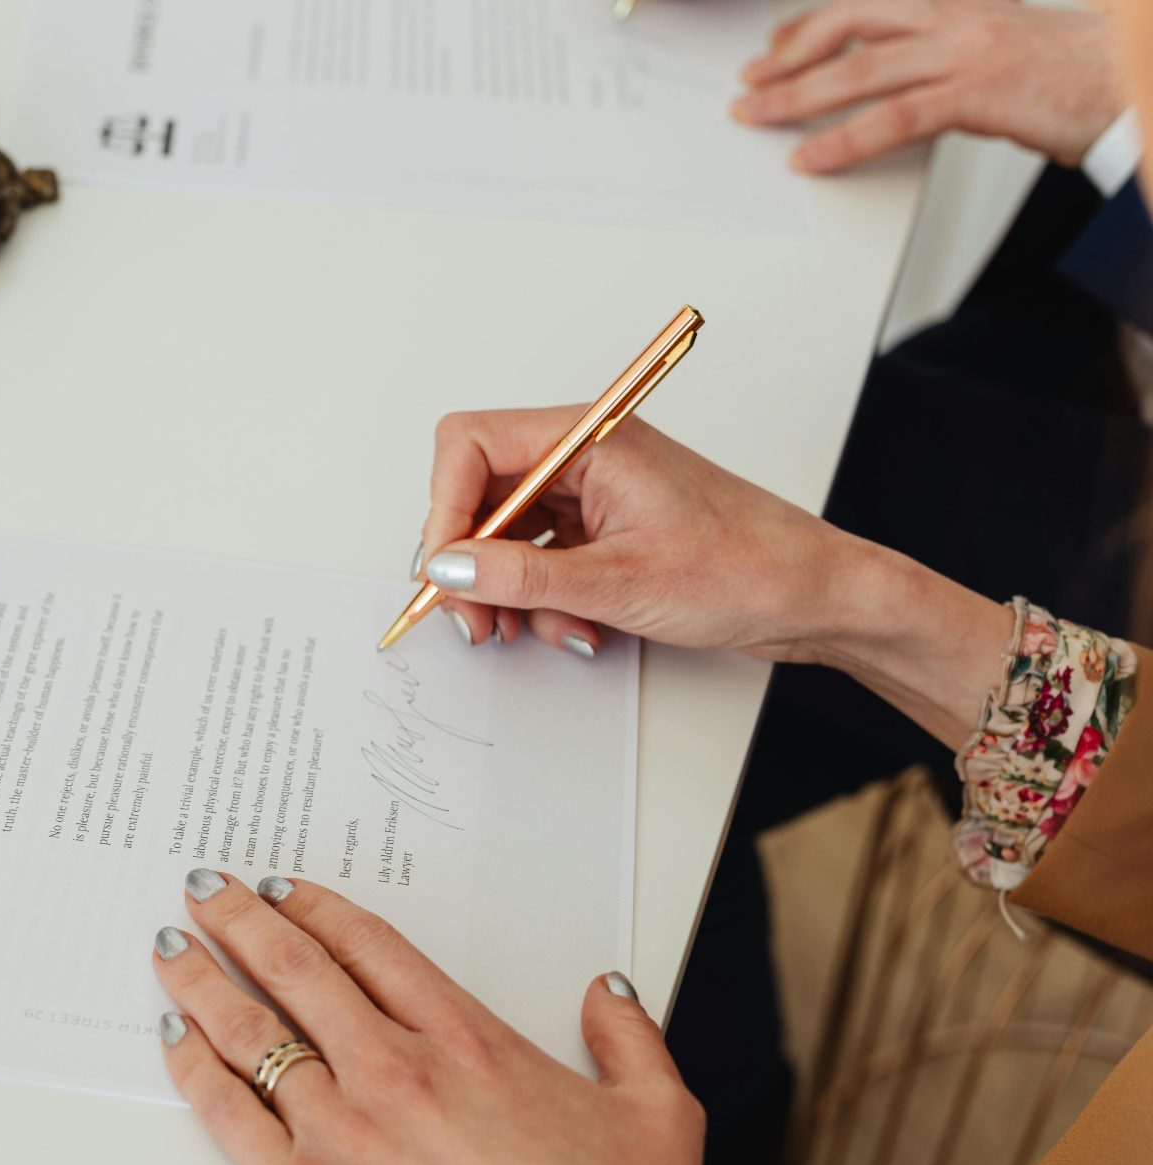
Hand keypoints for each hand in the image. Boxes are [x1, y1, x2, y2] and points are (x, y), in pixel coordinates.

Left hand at [154, 869, 702, 1164]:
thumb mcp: (657, 1116)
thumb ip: (630, 1040)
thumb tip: (612, 994)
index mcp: (469, 1041)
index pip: (371, 948)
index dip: (318, 909)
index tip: (286, 890)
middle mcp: (398, 1071)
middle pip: (298, 970)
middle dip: (243, 921)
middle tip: (209, 892)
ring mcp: (347, 1132)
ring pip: (253, 1031)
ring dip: (204, 979)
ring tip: (172, 948)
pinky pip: (228, 1115)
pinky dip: (194, 1068)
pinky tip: (174, 1038)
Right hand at [416, 407, 1011, 745]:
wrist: (816, 597)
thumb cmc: (748, 567)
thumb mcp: (619, 582)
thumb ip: (521, 576)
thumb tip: (448, 570)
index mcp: (588, 438)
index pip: (471, 444)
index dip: (445, 508)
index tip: (444, 569)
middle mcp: (584, 457)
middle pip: (479, 493)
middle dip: (471, 561)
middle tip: (474, 618)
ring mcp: (593, 495)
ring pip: (506, 535)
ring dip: (508, 590)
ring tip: (534, 629)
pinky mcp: (603, 530)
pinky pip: (540, 560)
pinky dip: (543, 599)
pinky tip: (576, 627)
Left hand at [731, 0, 1122, 172]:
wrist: (1134, 82)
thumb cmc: (1070, 77)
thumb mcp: (998, 51)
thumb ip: (943, 61)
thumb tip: (891, 86)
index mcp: (960, 3)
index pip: (870, 3)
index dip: (814, 22)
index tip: (775, 42)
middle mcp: (959, 17)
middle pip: (854, 24)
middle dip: (792, 53)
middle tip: (750, 80)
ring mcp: (968, 52)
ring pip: (862, 70)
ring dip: (797, 95)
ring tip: (755, 114)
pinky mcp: (979, 94)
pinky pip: (894, 118)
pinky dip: (842, 139)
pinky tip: (809, 156)